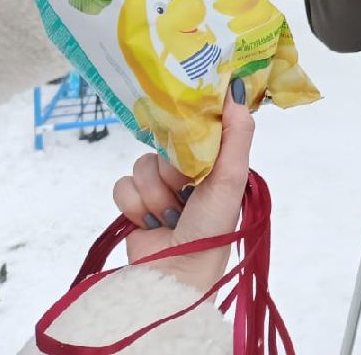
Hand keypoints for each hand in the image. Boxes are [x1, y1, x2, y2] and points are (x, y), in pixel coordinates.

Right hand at [114, 84, 254, 292]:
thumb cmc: (212, 225)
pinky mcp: (134, 204)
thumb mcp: (231, 176)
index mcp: (214, 161)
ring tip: (170, 214)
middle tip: (186, 190)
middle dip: (172, 170)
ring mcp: (159, 187)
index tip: (187, 130)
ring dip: (155, 192)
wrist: (177, 273)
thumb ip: (238, 132)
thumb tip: (236, 88)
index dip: (188, 128)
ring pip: (141, 165)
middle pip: (163, 144)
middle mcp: (187, 172)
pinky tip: (152, 222)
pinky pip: (122, 185)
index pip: (194, 126)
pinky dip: (135, 206)